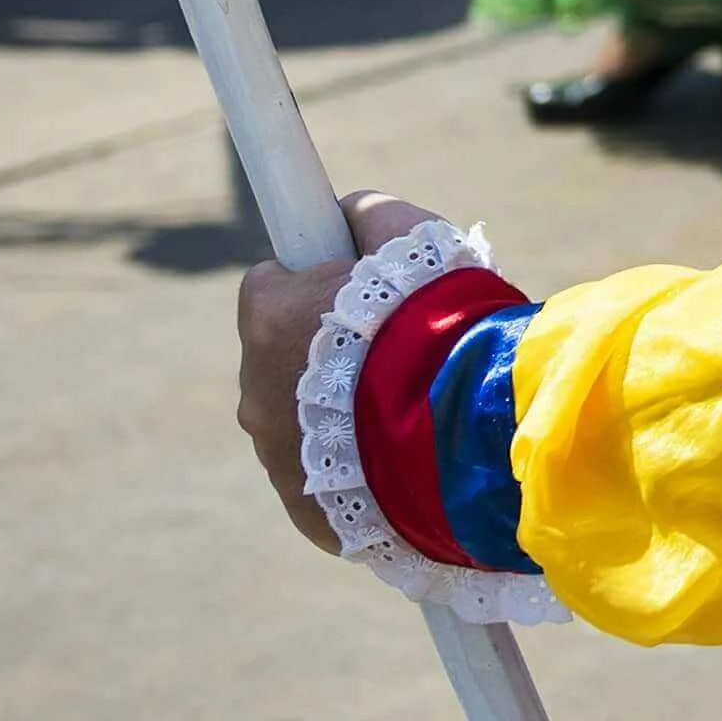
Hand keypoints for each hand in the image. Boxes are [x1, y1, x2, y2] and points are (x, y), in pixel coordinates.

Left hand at [232, 188, 448, 552]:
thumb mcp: (415, 239)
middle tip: (394, 353)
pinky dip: (356, 464)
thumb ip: (369, 213)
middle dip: (327, 353)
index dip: (312, 284)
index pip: (267, 286)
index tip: (349, 287)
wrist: (467, 435)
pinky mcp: (305, 509)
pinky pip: (324, 476)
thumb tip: (345, 211)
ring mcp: (276, 456)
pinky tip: (403, 455)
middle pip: (281, 359)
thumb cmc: (440, 326)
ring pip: (300, 421)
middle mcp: (255, 389)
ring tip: (409, 408)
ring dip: (342, 411)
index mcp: (269, 319)